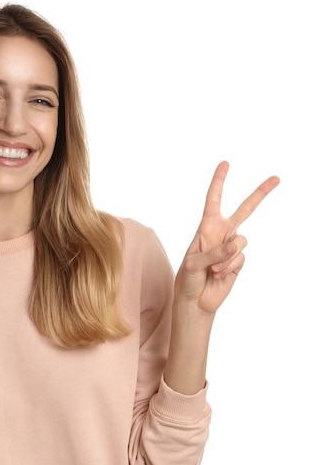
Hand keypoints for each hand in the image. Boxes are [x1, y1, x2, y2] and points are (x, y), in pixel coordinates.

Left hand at [175, 161, 279, 314]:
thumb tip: (236, 244)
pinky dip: (228, 267)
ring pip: (240, 242)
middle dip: (260, 194)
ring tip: (211, 269)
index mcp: (206, 227)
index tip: (225, 164)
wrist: (195, 300)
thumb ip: (214, 253)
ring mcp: (232, 247)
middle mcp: (221, 233)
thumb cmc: (188, 278)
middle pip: (245, 210)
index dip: (219, 182)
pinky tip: (218, 275)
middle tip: (276, 178)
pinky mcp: (239, 261)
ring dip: (225, 257)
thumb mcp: (193, 263)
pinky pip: (240, 258)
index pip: (213, 200)